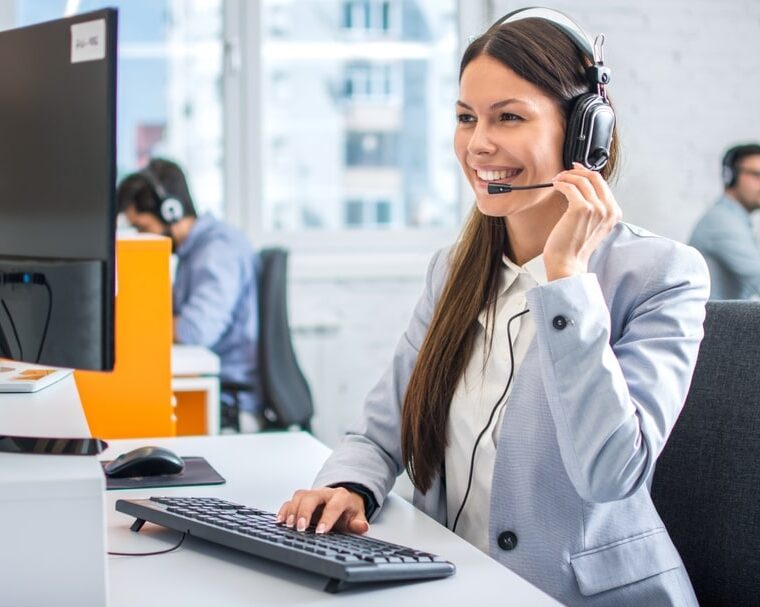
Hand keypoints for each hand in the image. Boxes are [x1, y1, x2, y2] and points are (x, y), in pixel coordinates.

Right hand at [276, 486, 368, 534]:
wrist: (342, 500)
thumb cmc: (347, 511)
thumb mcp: (356, 517)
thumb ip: (358, 523)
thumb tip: (362, 526)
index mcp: (340, 497)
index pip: (333, 506)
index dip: (327, 518)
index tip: (321, 532)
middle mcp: (324, 493)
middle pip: (312, 497)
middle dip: (305, 512)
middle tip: (301, 529)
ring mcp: (312, 495)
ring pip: (300, 496)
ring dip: (293, 511)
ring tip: (289, 525)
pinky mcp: (301, 500)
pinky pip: (290, 501)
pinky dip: (284, 510)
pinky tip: (280, 521)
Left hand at [544, 163, 621, 280]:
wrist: (567, 263)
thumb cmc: (574, 246)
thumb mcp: (593, 225)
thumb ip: (595, 208)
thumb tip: (583, 187)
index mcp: (613, 213)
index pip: (603, 184)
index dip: (587, 173)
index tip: (576, 170)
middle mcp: (608, 210)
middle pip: (595, 177)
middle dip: (578, 171)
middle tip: (564, 173)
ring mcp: (596, 208)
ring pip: (582, 180)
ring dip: (567, 176)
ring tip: (557, 180)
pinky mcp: (581, 209)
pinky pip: (570, 187)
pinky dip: (561, 183)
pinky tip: (555, 185)